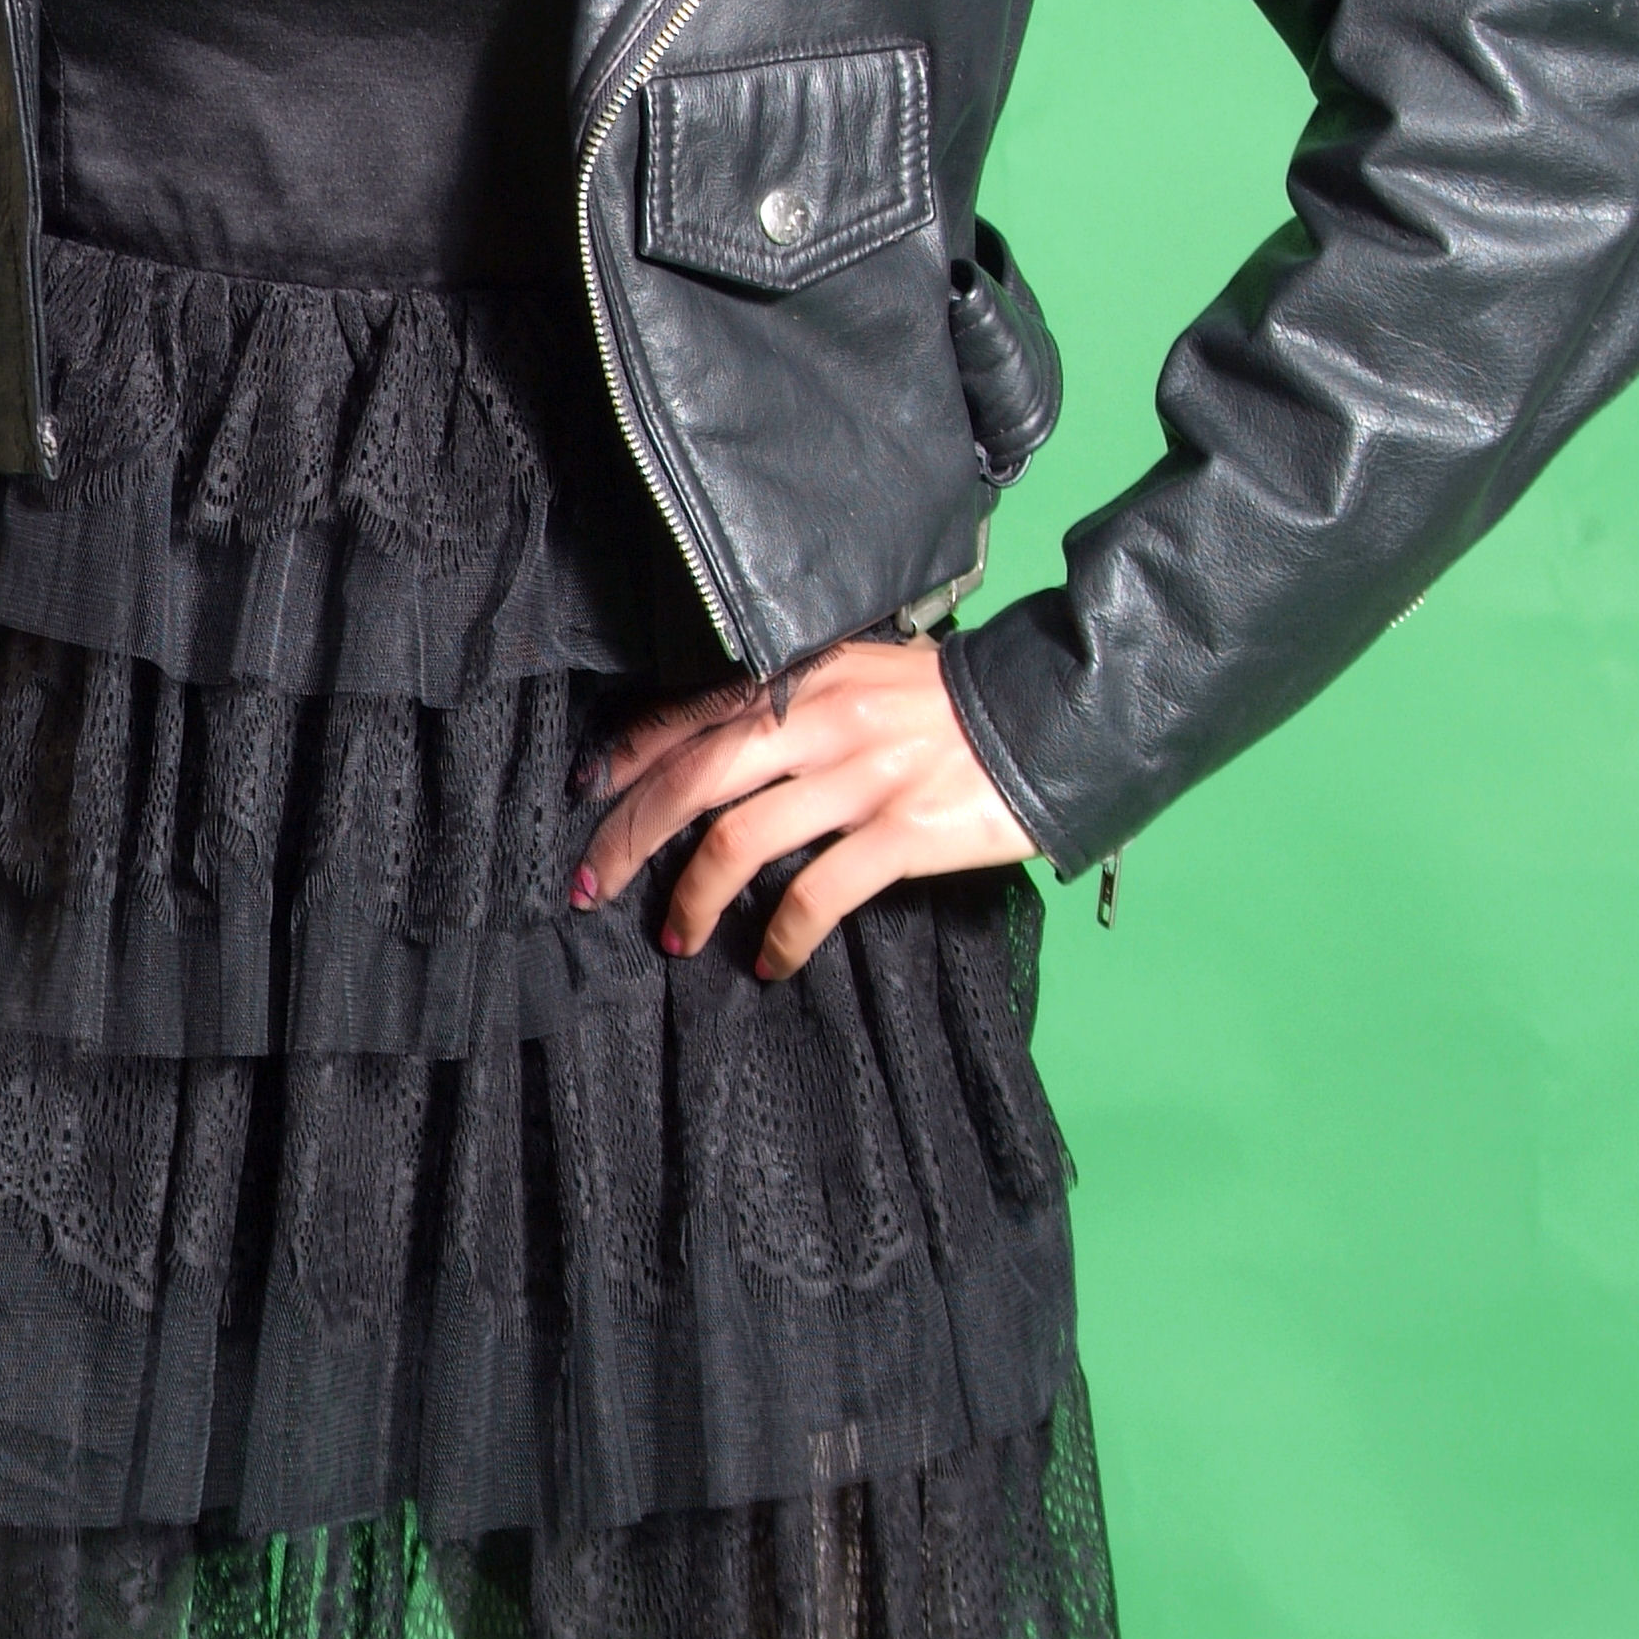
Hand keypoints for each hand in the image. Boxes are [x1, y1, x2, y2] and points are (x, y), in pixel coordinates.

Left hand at [571, 636, 1034, 982]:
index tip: (588, 798)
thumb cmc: (953, 702)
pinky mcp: (898, 833)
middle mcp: (819, 722)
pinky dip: (782, 936)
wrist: (1050, 714)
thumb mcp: (864, 676)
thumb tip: (724, 749)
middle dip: (629, 837)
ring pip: (737, 841)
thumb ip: (800, 703)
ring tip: (676, 936)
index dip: (628, 760)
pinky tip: (770, 962)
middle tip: (594, 883)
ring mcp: (858, 778)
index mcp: (805, 678)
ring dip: (692, 898)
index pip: (691, 715)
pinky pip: (816, 894)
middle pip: (692, 779)